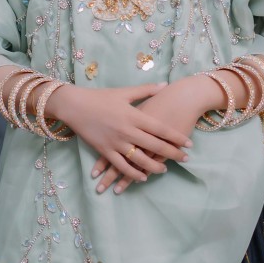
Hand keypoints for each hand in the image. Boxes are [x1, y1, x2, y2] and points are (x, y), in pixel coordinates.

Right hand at [92, 75, 218, 194]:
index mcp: (133, 115)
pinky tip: (143, 177)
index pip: (160, 129)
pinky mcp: (105, 150)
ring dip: (154, 166)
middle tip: (185, 159)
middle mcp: (127, 130)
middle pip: (155, 145)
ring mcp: (116, 142)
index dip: (176, 137)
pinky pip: (122, 166)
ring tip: (165, 169)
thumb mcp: (124, 92)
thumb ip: (146, 90)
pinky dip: (133, 173)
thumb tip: (165, 85)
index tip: (189, 144)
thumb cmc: (100, 97)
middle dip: (172, 154)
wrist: (74, 105)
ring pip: (140, 159)